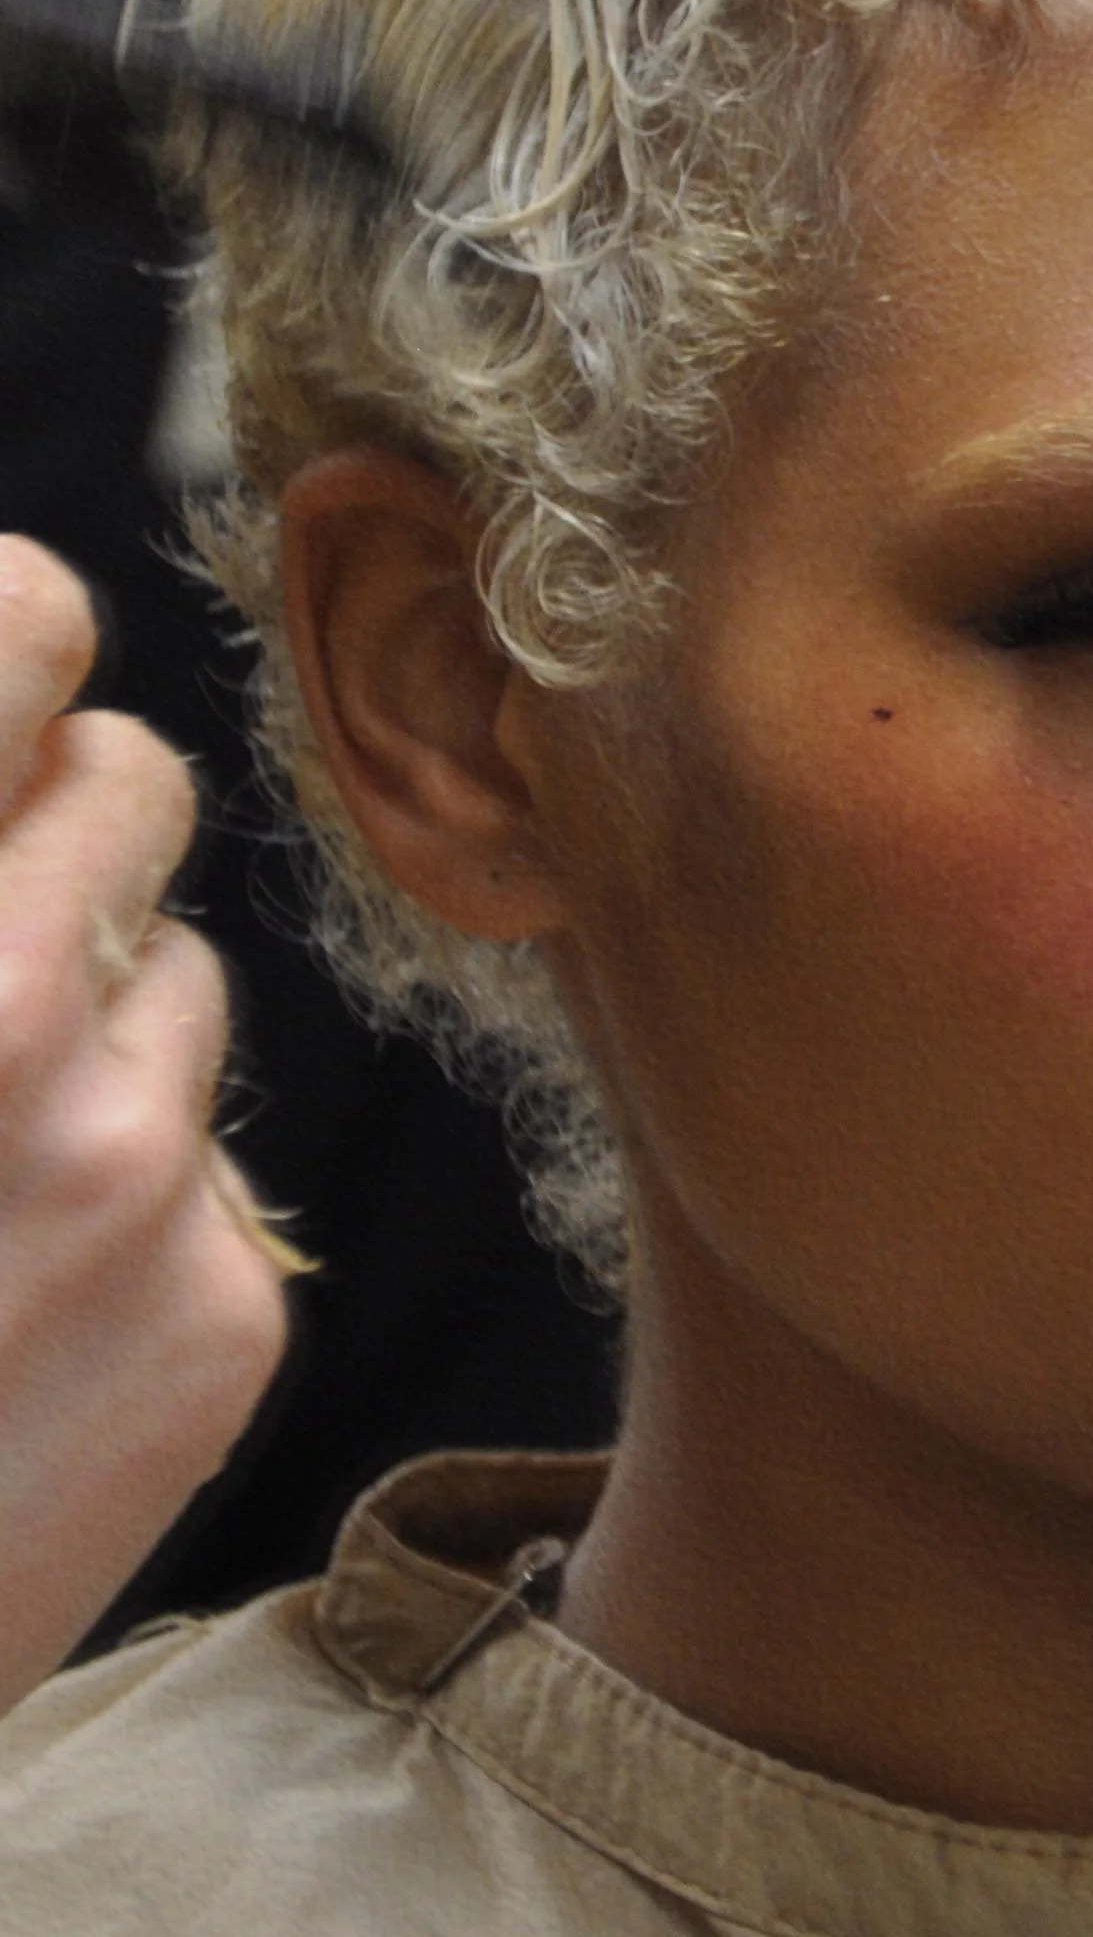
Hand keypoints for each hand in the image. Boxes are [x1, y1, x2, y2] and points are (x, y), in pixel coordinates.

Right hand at [0, 540, 290, 1705]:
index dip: (3, 640)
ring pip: (182, 980)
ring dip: (90, 1025)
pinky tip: (8, 1312)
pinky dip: (131, 1204)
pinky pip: (214, 1162)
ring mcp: (134, 1170)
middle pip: (133, 777)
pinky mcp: (225, 1315)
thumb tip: (14, 643)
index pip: (19, 621)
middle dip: (53, 828)